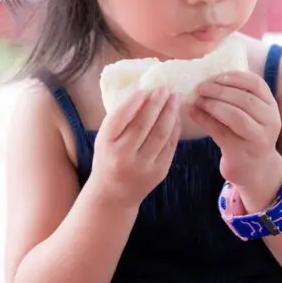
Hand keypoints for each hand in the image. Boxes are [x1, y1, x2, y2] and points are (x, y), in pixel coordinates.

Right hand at [89, 86, 181, 208]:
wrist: (114, 194)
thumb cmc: (109, 157)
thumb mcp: (105, 139)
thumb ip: (120, 119)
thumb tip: (145, 93)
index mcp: (106, 145)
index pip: (120, 118)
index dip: (134, 102)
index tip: (145, 89)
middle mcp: (123, 157)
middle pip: (143, 125)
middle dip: (157, 103)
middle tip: (165, 88)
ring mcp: (143, 166)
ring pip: (160, 134)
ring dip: (170, 113)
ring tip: (175, 98)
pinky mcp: (159, 172)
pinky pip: (170, 145)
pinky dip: (175, 128)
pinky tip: (176, 116)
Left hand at [188, 72, 281, 203]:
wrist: (255, 170)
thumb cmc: (248, 136)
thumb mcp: (253, 115)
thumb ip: (240, 97)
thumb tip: (211, 77)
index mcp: (272, 107)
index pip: (256, 84)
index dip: (236, 77)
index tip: (217, 76)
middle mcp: (270, 122)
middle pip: (245, 99)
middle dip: (220, 90)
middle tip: (201, 87)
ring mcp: (258, 139)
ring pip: (235, 116)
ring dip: (213, 104)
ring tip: (198, 99)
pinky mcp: (242, 153)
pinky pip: (221, 132)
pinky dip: (204, 119)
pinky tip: (192, 112)